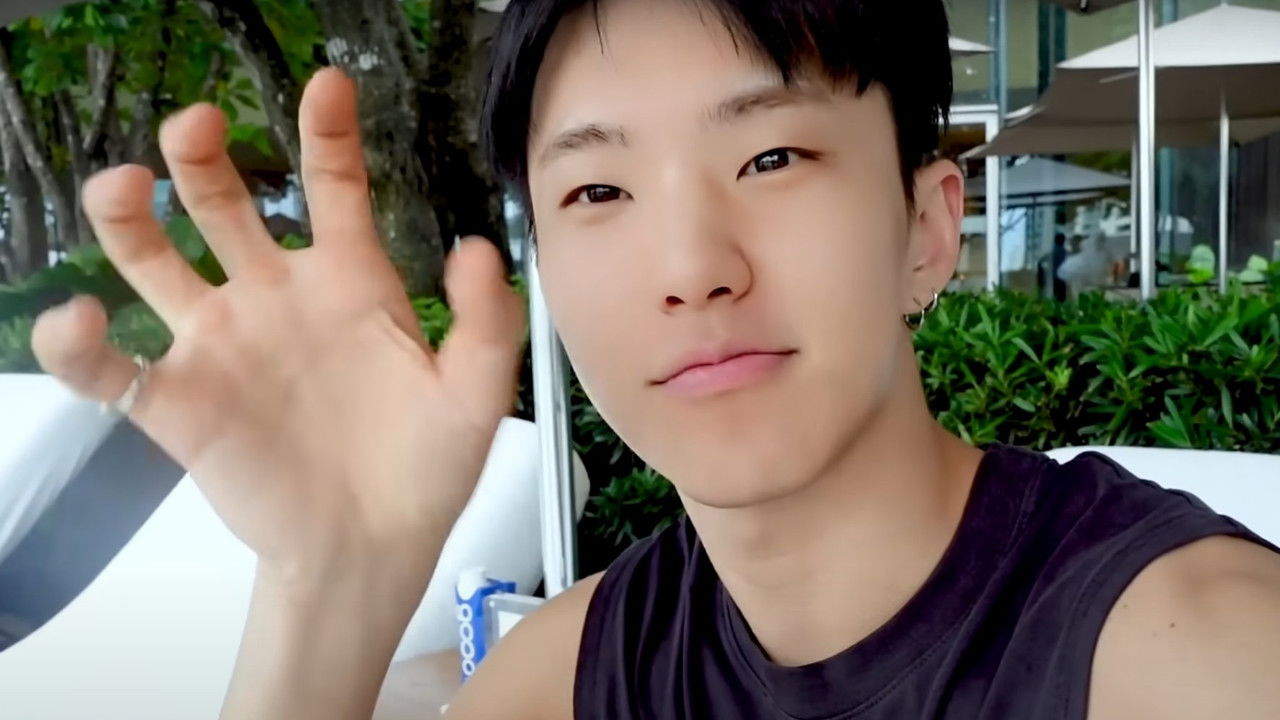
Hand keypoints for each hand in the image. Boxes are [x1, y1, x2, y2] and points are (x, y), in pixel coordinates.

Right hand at [31, 69, 525, 582]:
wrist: (374, 548)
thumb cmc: (426, 467)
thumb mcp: (474, 394)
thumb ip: (484, 322)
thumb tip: (475, 247)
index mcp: (350, 281)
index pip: (333, 187)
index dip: (327, 133)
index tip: (327, 84)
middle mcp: (276, 298)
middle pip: (225, 205)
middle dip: (204, 158)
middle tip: (197, 125)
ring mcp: (222, 346)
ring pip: (155, 262)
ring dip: (129, 219)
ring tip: (124, 187)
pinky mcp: (179, 405)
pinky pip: (111, 369)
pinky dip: (80, 347)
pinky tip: (76, 322)